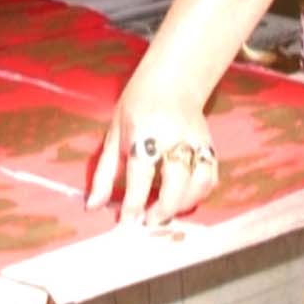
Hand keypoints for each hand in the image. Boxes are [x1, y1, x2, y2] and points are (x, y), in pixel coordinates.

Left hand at [86, 75, 219, 225]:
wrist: (172, 80)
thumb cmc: (136, 106)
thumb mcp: (113, 134)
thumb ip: (104, 172)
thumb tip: (92, 205)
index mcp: (144, 131)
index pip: (140, 172)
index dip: (134, 201)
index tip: (127, 223)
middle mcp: (173, 137)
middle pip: (176, 181)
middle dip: (164, 208)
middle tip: (149, 222)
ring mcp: (196, 141)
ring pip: (198, 183)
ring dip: (183, 205)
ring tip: (164, 214)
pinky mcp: (210, 145)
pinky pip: (210, 178)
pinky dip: (199, 195)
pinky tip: (183, 201)